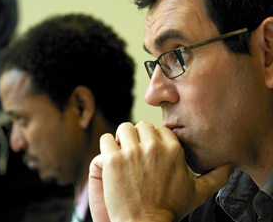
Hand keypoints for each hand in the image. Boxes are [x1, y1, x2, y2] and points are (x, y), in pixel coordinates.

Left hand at [89, 121, 232, 221]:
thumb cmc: (170, 209)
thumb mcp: (198, 192)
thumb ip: (216, 176)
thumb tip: (230, 165)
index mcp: (173, 149)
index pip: (159, 130)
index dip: (153, 141)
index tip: (151, 153)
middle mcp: (153, 147)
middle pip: (141, 126)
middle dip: (138, 138)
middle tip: (136, 154)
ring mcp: (131, 152)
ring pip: (123, 128)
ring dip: (122, 139)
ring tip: (123, 153)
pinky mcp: (113, 160)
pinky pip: (106, 139)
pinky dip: (107, 146)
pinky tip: (112, 159)